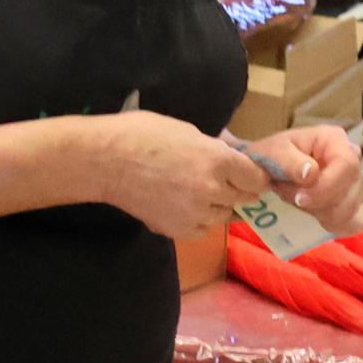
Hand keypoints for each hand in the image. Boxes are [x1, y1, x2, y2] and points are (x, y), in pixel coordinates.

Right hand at [100, 111, 271, 241]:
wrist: (106, 162)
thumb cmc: (143, 135)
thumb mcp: (188, 131)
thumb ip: (215, 150)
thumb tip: (231, 161)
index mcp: (218, 161)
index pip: (256, 178)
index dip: (255, 175)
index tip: (252, 175)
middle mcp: (212, 191)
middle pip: (243, 197)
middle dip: (238, 189)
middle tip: (225, 181)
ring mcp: (195, 214)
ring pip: (223, 215)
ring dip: (218, 205)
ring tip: (197, 191)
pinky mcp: (178, 230)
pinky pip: (201, 227)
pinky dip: (198, 218)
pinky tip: (182, 204)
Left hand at [253, 124, 362, 232]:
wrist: (267, 171)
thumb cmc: (271, 157)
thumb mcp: (271, 153)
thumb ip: (288, 160)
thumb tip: (311, 173)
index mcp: (334, 139)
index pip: (346, 165)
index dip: (326, 186)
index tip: (300, 199)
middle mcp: (351, 159)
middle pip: (348, 191)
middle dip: (315, 202)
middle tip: (288, 195)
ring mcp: (356, 182)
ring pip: (347, 210)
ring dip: (317, 212)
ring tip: (296, 199)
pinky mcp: (355, 204)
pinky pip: (352, 222)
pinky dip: (330, 223)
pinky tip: (312, 212)